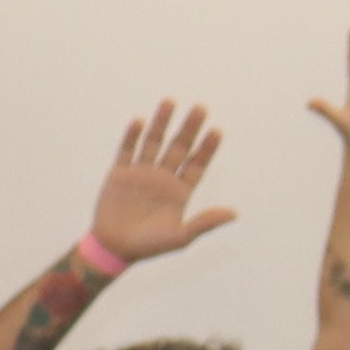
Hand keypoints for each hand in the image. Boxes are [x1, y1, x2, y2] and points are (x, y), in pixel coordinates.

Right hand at [87, 100, 238, 265]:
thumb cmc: (150, 246)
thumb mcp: (180, 237)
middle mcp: (163, 178)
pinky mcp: (120, 174)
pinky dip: (132, 136)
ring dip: (161, 123)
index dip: (207, 148)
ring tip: (170, 101)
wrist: (115, 248)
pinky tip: (139, 121)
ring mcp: (141, 174)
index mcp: (180, 192)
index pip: (197, 165)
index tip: (217, 130)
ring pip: (154, 143)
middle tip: (201, 108)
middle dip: (189, 128)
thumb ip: (205, 223)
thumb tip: (234, 214)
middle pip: (178, 148)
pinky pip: (127, 151)